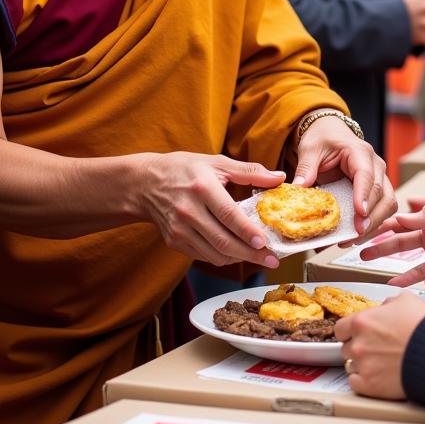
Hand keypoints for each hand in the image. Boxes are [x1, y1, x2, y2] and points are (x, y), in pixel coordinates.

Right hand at [133, 152, 282, 268]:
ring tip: (257, 256)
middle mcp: (188, 211)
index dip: (248, 232)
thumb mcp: (216, 163)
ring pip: (214, 254)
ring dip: (238, 258)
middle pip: (223, 241)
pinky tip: (235, 251)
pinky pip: (203, 256)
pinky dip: (222, 257)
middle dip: (251, 254)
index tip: (265, 243)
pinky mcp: (174, 241)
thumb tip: (279, 178)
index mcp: (202, 187)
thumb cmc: (185, 169)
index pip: (229, 215)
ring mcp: (179, 229)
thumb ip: (250, 172)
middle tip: (272, 260)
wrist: (145, 184)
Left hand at [293, 116, 395, 241]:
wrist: (331, 134)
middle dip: (371, 216)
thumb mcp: (310, 149)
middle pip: (382, 193)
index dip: (364, 195)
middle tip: (355, 234)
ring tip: (353, 239)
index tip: (359, 213)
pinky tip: (355, 236)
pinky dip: (372, 224)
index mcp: (359, 152)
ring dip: (374, 224)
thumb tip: (299, 188)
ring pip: (388, 203)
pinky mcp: (377, 190)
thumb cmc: (323, 139)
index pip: (366, 175)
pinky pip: (382, 209)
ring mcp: (379, 178)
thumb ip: (306, 167)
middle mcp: (375, 165)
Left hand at [334, 292, 424, 399]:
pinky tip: (377, 377)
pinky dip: (364, 382)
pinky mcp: (370, 385)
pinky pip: (355, 384)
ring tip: (382, 364)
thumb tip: (384, 308)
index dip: (350, 331)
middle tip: (376, 349)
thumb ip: (387, 304)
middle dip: (359, 348)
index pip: (341, 328)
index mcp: (362, 321)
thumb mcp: (406, 301)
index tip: (358, 335)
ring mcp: (363, 365)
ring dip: (363, 365)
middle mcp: (358, 343)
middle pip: (347, 347)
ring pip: (351, 366)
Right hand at [361, 199, 424, 288]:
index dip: (385, 225)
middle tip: (363, 253)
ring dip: (399, 273)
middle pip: (402, 244)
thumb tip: (401, 219)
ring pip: (413, 266)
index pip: (403, 222)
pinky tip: (424, 282)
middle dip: (382, 248)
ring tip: (382, 278)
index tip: (366, 228)